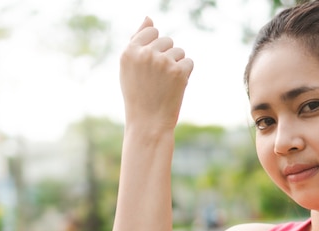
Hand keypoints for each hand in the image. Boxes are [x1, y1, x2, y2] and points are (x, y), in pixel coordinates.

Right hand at [120, 17, 192, 135]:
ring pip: (179, 51)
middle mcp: (145, 54)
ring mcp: (162, 62)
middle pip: (167, 40)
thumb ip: (137, 41)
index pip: (151, 31)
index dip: (154, 48)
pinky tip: (174, 88)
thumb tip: (149, 18)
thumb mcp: (130, 68)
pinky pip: (189, 62)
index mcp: (129, 51)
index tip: (150, 66)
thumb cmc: (138, 95)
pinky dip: (185, 75)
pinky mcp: (178, 71)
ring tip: (165, 84)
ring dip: (176, 66)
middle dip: (166, 57)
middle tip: (157, 80)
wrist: (148, 123)